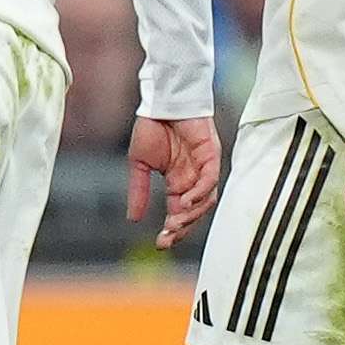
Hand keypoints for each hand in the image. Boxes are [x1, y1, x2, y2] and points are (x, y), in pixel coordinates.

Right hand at [127, 115, 221, 248]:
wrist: (161, 101)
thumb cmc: (151, 127)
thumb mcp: (139, 164)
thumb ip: (138, 191)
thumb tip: (132, 218)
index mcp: (177, 182)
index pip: (177, 212)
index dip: (171, 229)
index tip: (159, 243)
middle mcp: (193, 179)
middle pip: (194, 212)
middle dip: (182, 228)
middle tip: (167, 237)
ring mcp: (204, 168)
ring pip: (206, 200)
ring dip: (192, 214)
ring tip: (175, 222)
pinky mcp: (211, 155)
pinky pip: (210, 179)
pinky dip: (200, 193)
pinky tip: (186, 202)